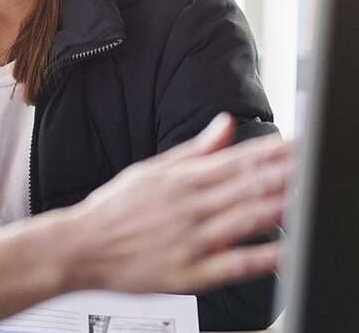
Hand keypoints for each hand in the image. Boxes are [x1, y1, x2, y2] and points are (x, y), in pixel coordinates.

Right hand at [64, 113, 292, 293]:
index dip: (275, 151)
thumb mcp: (149, 170)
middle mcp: (190, 206)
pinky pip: (234, 265)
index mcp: (181, 180)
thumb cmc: (112, 211)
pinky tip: (287, 249)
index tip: (302, 143)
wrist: (78, 248)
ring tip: (310, 193)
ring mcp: (192, 240)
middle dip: (288, 173)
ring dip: (282, 205)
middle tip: (317, 162)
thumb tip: (225, 123)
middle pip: (249, 186)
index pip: (238, 160)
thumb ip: (194, 150)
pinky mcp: (190, 272)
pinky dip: (262, 257)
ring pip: (246, 219)